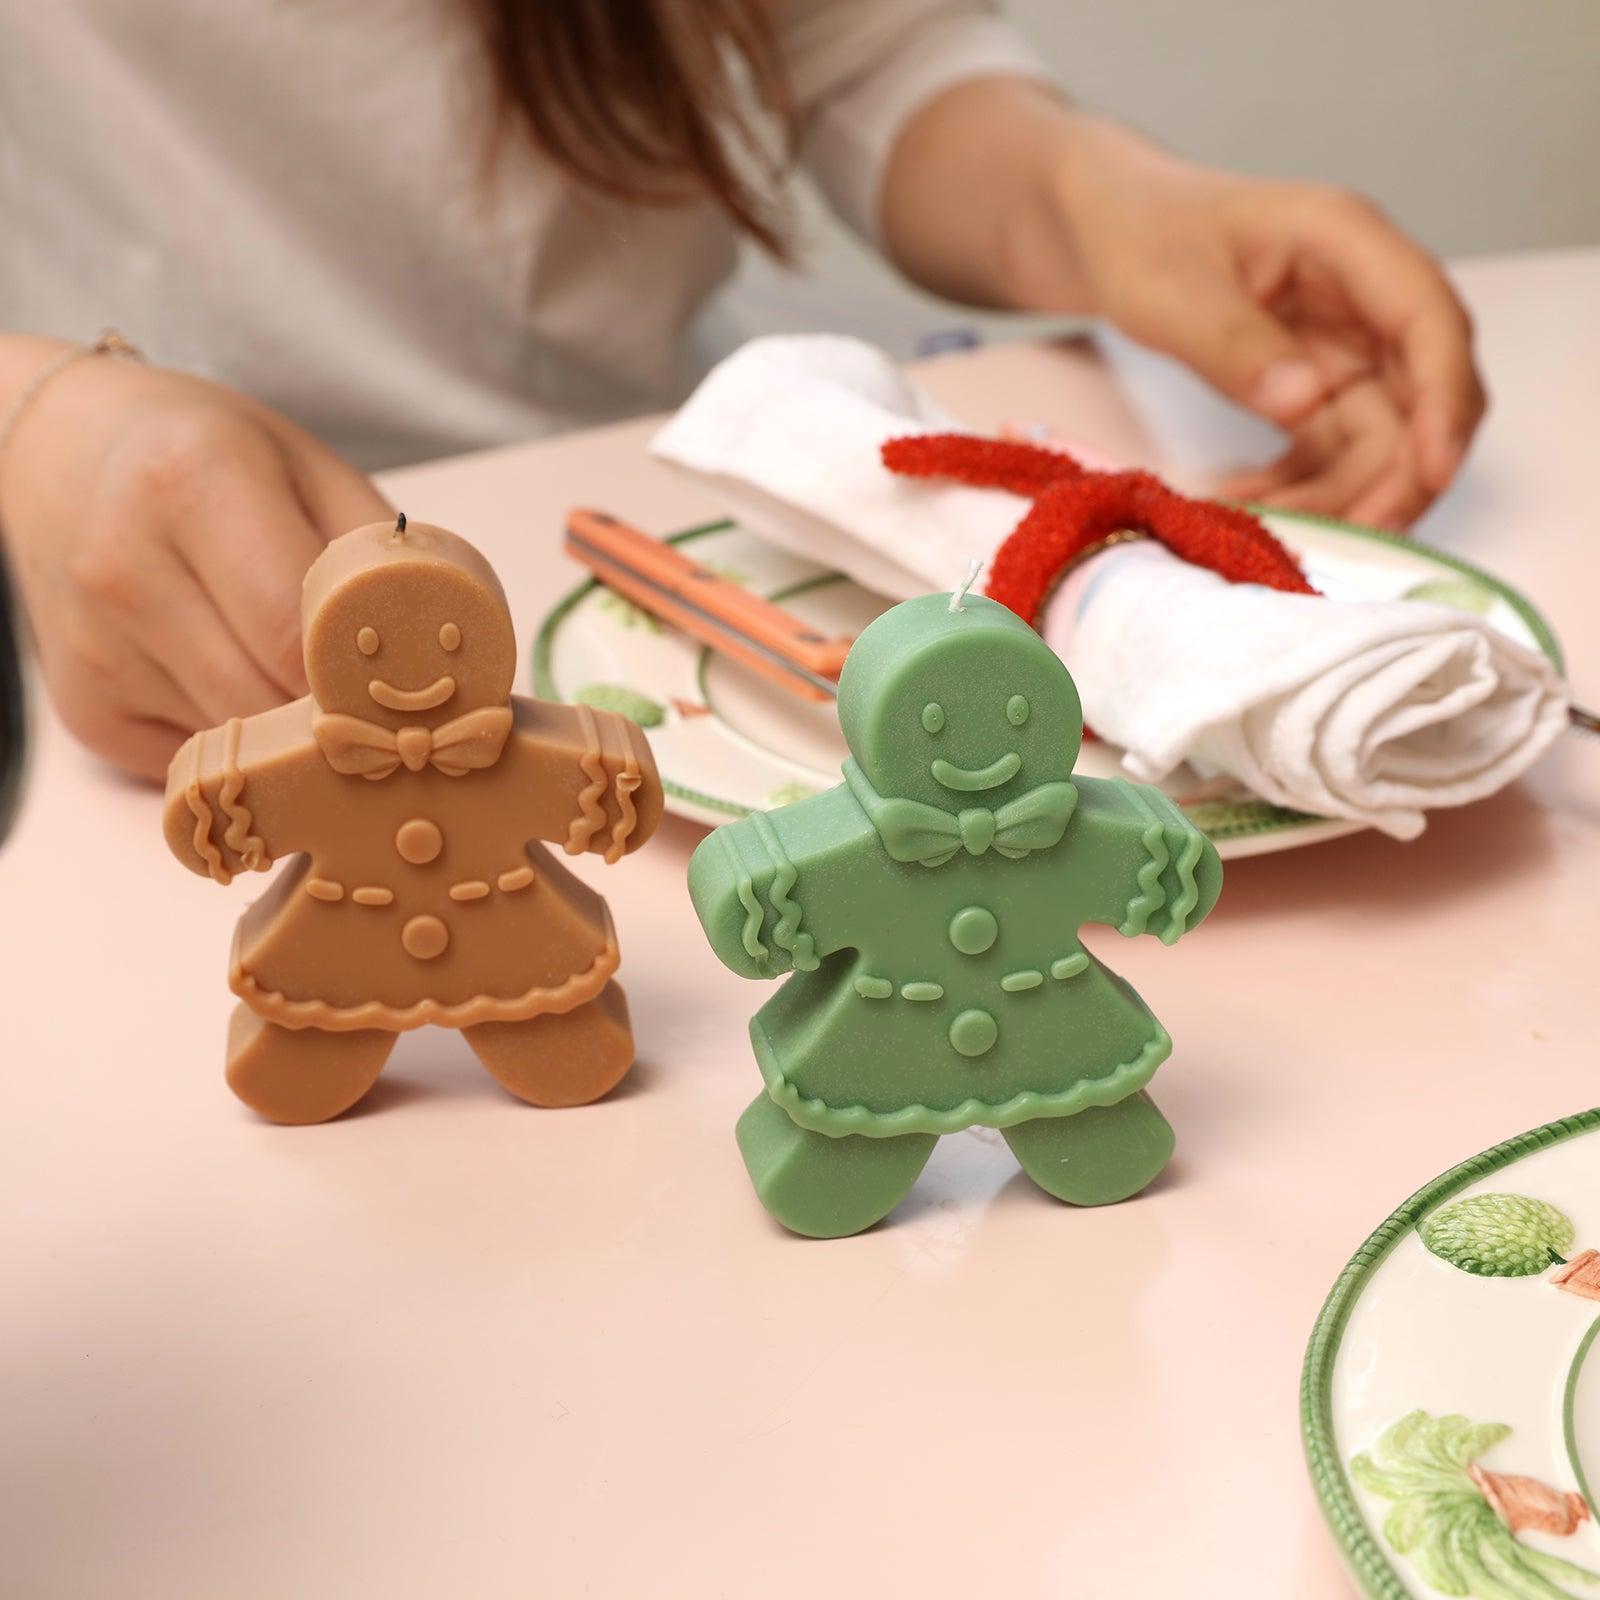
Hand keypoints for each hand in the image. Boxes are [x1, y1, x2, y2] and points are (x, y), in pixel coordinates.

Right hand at [0, 339, 389, 778]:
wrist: (61, 455)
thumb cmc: (208, 456)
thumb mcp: (307, 467)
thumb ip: (377, 555)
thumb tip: (458, 654)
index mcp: (190, 485)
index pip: (298, 631)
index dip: (367, 678)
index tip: (420, 697)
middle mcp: (125, 570)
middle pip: (268, 699)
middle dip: (341, 720)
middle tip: (397, 719)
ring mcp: (95, 650)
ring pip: (237, 743)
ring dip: (296, 742)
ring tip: (331, 708)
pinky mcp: (86, 710)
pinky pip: (198, 761)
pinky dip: (243, 746)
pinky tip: (250, 693)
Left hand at [882, 91, 1485, 527]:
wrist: (1105, 227)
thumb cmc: (1137, 233)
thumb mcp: (1169, 289)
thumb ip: (1233, 343)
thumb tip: (1305, 402)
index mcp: (1345, 242)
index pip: (1429, 321)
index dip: (1444, 400)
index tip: (1434, 475)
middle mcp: (1360, 293)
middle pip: (1421, 392)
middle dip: (1398, 473)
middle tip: (1352, 540)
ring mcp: (1341, 342)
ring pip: (1378, 435)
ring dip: (1341, 494)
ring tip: (1275, 528)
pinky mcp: (1314, 381)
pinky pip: (1329, 449)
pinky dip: (1300, 486)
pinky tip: (1248, 504)